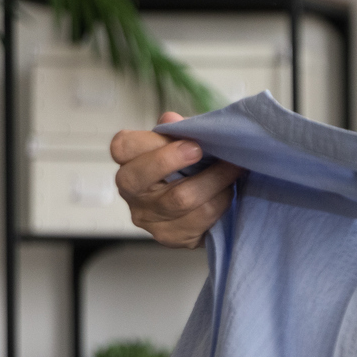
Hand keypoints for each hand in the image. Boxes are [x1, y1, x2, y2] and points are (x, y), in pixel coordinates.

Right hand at [111, 113, 247, 248]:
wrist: (207, 205)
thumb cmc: (191, 166)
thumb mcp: (185, 142)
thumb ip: (178, 131)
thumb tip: (171, 119)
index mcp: (129, 161)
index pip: (123, 147)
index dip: (150, 142)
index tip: (187, 140)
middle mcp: (131, 191)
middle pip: (137, 177)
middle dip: (172, 161)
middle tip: (202, 151)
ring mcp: (148, 217)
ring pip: (180, 199)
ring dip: (214, 181)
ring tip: (233, 169)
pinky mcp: (170, 236)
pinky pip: (199, 219)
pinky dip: (220, 202)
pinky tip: (229, 192)